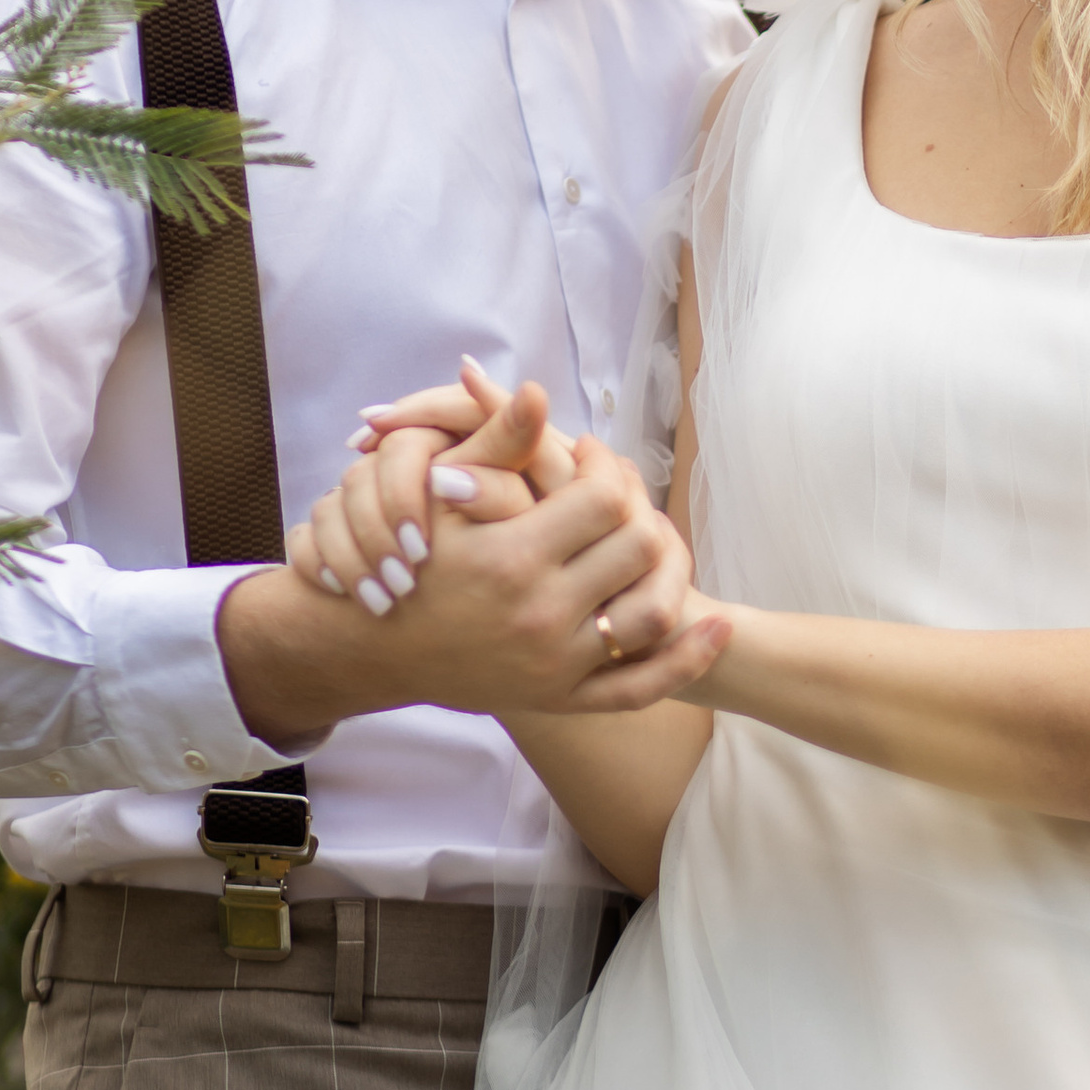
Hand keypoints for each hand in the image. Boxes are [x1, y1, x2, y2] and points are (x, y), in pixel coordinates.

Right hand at [287, 365, 716, 703]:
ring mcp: (555, 663)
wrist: (376, 647)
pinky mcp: (564, 698)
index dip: (606, 468)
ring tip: (652, 540)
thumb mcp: (441, 494)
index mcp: (512, 558)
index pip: (602, 500)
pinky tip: (713, 625)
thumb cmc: (409, 556)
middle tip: (620, 495)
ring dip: (670, 571)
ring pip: (650, 612)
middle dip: (637, 510)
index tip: (591, 456)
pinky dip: (687, 659)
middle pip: (636, 549)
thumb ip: (498, 443)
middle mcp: (539, 615)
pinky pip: (643, 686)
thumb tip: (540, 390)